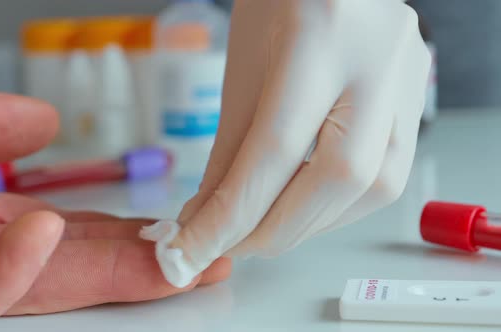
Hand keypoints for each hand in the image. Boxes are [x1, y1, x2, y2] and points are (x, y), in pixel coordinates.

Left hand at [0, 89, 230, 331]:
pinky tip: (49, 232)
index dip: (125, 230)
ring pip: (43, 291)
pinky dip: (13, 271)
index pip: (71, 233)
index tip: (174, 226)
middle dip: (147, 261)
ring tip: (175, 262)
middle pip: (79, 264)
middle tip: (208, 257)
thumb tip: (46, 120)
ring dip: (112, 276)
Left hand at [141, 0, 430, 286]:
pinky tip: (307, 206)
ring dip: (310, 224)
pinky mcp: (418, 99)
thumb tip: (209, 218)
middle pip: (336, 175)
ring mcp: (407, 79)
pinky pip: (388, 174)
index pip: (275, 148)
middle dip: (275, 229)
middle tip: (233, 245)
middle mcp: (377, 60)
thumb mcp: (243, 71)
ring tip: (266, 229)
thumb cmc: (279, 8)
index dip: (232, 214)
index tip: (194, 249)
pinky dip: (339, 206)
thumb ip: (230, 150)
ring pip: (372, 186)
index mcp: (319, 38)